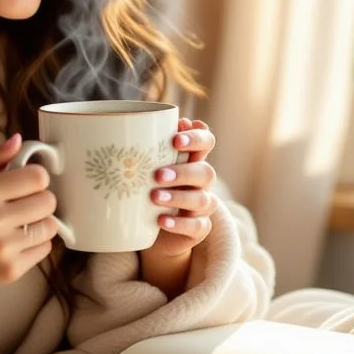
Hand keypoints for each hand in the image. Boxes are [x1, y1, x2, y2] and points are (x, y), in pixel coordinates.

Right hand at [0, 134, 57, 322]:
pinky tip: (17, 241)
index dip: (35, 178)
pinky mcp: (11, 270)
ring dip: (40, 222)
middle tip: (24, 204)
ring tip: (21, 223)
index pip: (37, 177)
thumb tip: (19, 140)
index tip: (25, 183)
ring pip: (50, 226)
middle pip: (48, 201)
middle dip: (39, 199)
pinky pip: (45, 249)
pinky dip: (36, 244)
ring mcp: (2, 248)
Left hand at [144, 118, 217, 260]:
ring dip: (178, 197)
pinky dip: (179, 223)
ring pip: (201, 199)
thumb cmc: (147, 188)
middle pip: (206, 172)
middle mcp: (202, 181)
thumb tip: (149, 124)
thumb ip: (150, 147)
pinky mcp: (199, 228)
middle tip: (158, 175)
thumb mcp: (146, 167)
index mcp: (192, 159)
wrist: (149, 228)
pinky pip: (197, 226)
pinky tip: (161, 220)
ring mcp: (202, 206)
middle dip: (183, 172)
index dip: (196, 138)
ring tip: (154, 197)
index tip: (175, 140)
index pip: (206, 141)